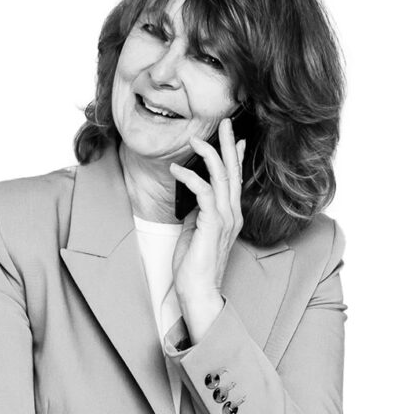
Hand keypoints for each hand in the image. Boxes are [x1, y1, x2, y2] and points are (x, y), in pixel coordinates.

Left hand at [169, 117, 246, 305]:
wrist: (199, 290)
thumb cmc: (195, 265)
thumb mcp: (197, 232)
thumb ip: (199, 212)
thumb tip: (193, 196)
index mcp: (232, 215)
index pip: (236, 179)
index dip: (236, 156)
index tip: (236, 138)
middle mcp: (233, 213)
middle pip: (233, 171)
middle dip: (229, 144)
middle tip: (226, 123)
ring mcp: (225, 219)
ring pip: (221, 177)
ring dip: (208, 155)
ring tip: (195, 140)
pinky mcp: (212, 224)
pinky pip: (203, 192)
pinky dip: (190, 177)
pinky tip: (177, 169)